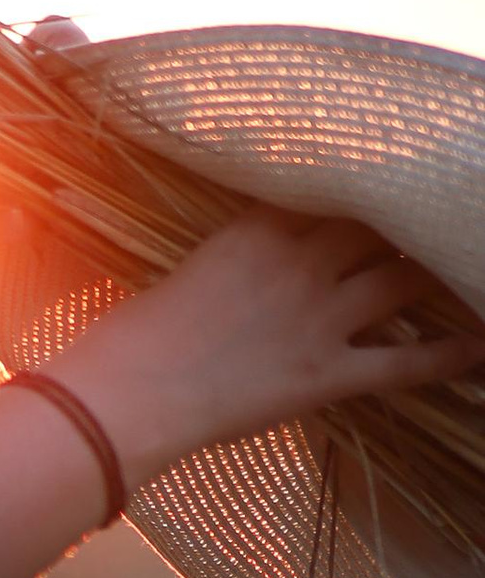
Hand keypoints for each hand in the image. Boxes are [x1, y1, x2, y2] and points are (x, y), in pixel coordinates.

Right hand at [55, 210, 484, 487]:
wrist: (127, 394)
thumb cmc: (131, 339)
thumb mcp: (180, 273)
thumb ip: (227, 258)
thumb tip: (236, 268)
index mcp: (258, 228)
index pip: (332, 191)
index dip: (366, 189)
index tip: (386, 184)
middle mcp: (301, 261)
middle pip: (380, 228)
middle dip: (411, 226)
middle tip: (437, 224)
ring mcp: (319, 316)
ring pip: (403, 282)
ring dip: (437, 277)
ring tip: (463, 271)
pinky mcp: (327, 373)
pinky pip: (404, 362)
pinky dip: (448, 355)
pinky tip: (479, 347)